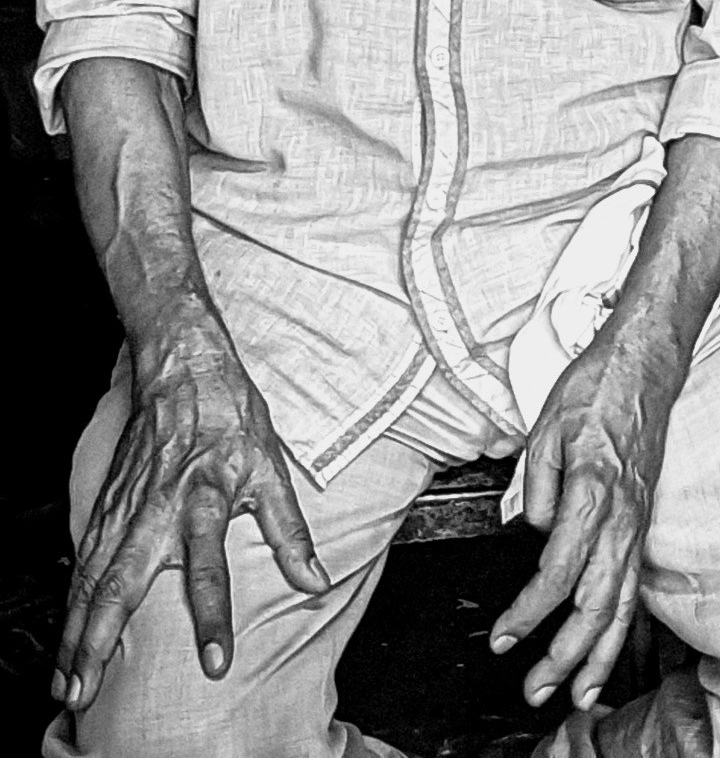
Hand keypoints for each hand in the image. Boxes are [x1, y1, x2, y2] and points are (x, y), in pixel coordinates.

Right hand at [54, 309, 324, 710]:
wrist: (184, 366)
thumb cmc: (230, 416)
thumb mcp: (271, 467)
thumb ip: (289, 531)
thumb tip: (315, 581)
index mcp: (204, 498)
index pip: (209, 566)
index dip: (213, 615)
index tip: (214, 664)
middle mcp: (157, 509)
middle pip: (124, 583)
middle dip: (101, 643)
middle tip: (86, 693)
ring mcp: (125, 509)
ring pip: (92, 580)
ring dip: (76, 635)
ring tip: (68, 685)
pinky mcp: (105, 507)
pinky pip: (83, 564)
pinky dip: (70, 605)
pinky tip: (64, 639)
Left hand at [490, 324, 676, 716]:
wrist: (645, 362)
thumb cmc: (597, 387)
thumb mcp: (547, 427)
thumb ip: (537, 488)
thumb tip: (535, 533)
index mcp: (594, 491)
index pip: (559, 571)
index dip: (529, 612)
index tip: (504, 637)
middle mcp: (622, 516)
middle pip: (596, 604)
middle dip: (565, 656)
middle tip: (535, 690)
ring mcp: (637, 522)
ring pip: (623, 605)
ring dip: (598, 656)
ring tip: (576, 696)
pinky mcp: (641, 523)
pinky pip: (634, 587)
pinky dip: (620, 629)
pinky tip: (606, 651)